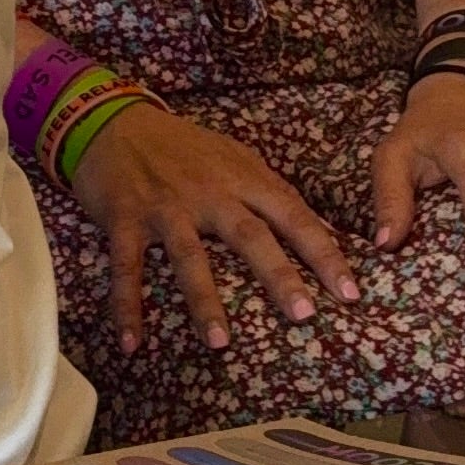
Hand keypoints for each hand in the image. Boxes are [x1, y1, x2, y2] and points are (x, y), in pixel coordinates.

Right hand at [63, 98, 357, 351]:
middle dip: (278, 275)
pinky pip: (126, 267)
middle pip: (249, 236)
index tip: (350, 292)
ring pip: (189, 257)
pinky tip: (131, 343)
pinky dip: (127, 306)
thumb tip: (318, 228)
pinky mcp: (124, 219)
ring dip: (204, 301)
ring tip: (221, 343)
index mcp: (241, 177)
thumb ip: (269, 192)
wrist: (115, 122)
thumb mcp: (233, 158)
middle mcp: (208, 192)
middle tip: (304, 314)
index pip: (292, 215)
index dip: (323, 253)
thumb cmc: (182, 147)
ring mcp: (165, 207)